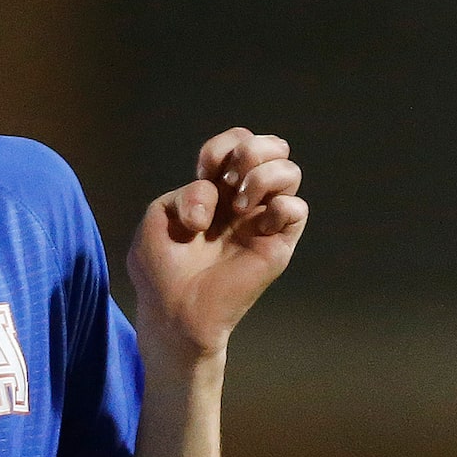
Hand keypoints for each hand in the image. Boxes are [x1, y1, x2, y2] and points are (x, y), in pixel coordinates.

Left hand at [127, 128, 307, 365]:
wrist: (174, 312)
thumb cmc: (160, 270)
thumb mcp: (158, 218)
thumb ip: (185, 193)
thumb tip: (217, 202)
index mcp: (215, 191)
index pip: (237, 143)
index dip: (223, 146)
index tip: (203, 170)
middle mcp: (243, 201)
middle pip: (272, 147)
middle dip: (251, 150)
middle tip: (229, 181)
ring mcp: (262, 221)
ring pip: (290, 172)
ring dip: (264, 176)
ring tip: (239, 205)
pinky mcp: (278, 244)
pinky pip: (297, 209)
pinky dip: (279, 208)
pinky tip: (256, 225)